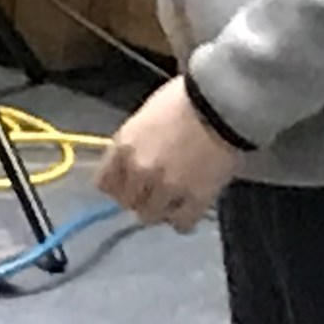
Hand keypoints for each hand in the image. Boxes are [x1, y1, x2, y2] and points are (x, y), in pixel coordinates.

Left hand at [95, 76, 244, 233]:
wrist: (220, 104)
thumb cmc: (183, 100)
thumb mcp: (146, 116)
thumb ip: (134, 142)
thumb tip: (132, 160)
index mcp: (124, 146)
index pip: (104, 183)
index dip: (117, 185)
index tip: (128, 184)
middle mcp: (140, 170)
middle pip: (128, 202)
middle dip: (139, 198)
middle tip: (154, 191)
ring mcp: (167, 187)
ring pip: (151, 217)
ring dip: (161, 209)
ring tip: (174, 200)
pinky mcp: (195, 200)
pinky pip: (181, 224)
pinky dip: (184, 219)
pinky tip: (190, 208)